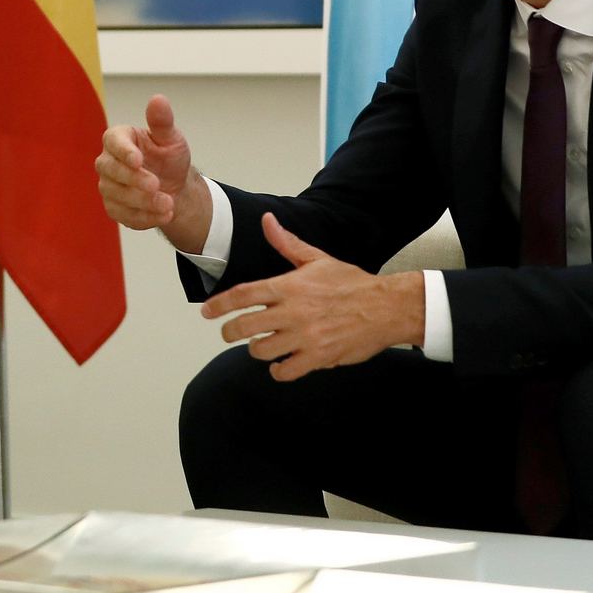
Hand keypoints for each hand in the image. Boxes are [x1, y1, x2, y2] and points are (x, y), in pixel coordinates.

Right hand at [96, 94, 210, 249]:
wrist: (174, 188)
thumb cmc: (169, 158)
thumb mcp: (171, 139)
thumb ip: (162, 122)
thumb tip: (158, 99)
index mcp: (119, 138)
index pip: (113, 141)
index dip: (124, 151)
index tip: (138, 160)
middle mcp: (108, 162)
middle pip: (110, 170)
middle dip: (133, 179)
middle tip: (156, 185)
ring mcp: (108, 186)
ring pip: (116, 195)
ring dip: (143, 202)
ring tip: (168, 204)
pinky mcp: (114, 208)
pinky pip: (124, 215)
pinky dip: (145, 217)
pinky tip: (165, 214)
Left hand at [201, 213, 424, 380]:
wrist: (385, 308)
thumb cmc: (351, 283)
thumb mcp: (317, 259)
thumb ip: (287, 244)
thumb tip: (267, 221)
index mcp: (290, 286)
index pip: (244, 295)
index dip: (219, 304)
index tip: (206, 312)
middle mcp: (293, 312)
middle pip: (244, 326)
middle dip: (230, 332)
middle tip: (229, 333)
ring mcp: (305, 337)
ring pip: (261, 351)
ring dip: (256, 350)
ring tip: (261, 345)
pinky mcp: (318, 357)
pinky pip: (285, 371)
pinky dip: (278, 370)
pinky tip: (281, 364)